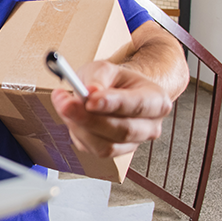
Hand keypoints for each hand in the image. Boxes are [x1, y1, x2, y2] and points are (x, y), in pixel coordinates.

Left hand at [50, 60, 172, 157]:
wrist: (111, 91)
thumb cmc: (113, 80)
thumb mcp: (105, 69)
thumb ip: (98, 77)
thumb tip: (91, 91)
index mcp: (156, 100)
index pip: (138, 105)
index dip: (113, 104)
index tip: (90, 99)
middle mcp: (149, 126)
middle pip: (123, 131)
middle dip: (90, 119)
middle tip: (67, 105)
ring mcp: (133, 143)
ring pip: (106, 146)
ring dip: (79, 127)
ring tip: (65, 105)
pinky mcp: (114, 152)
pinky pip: (93, 149)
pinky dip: (77, 133)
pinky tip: (72, 117)